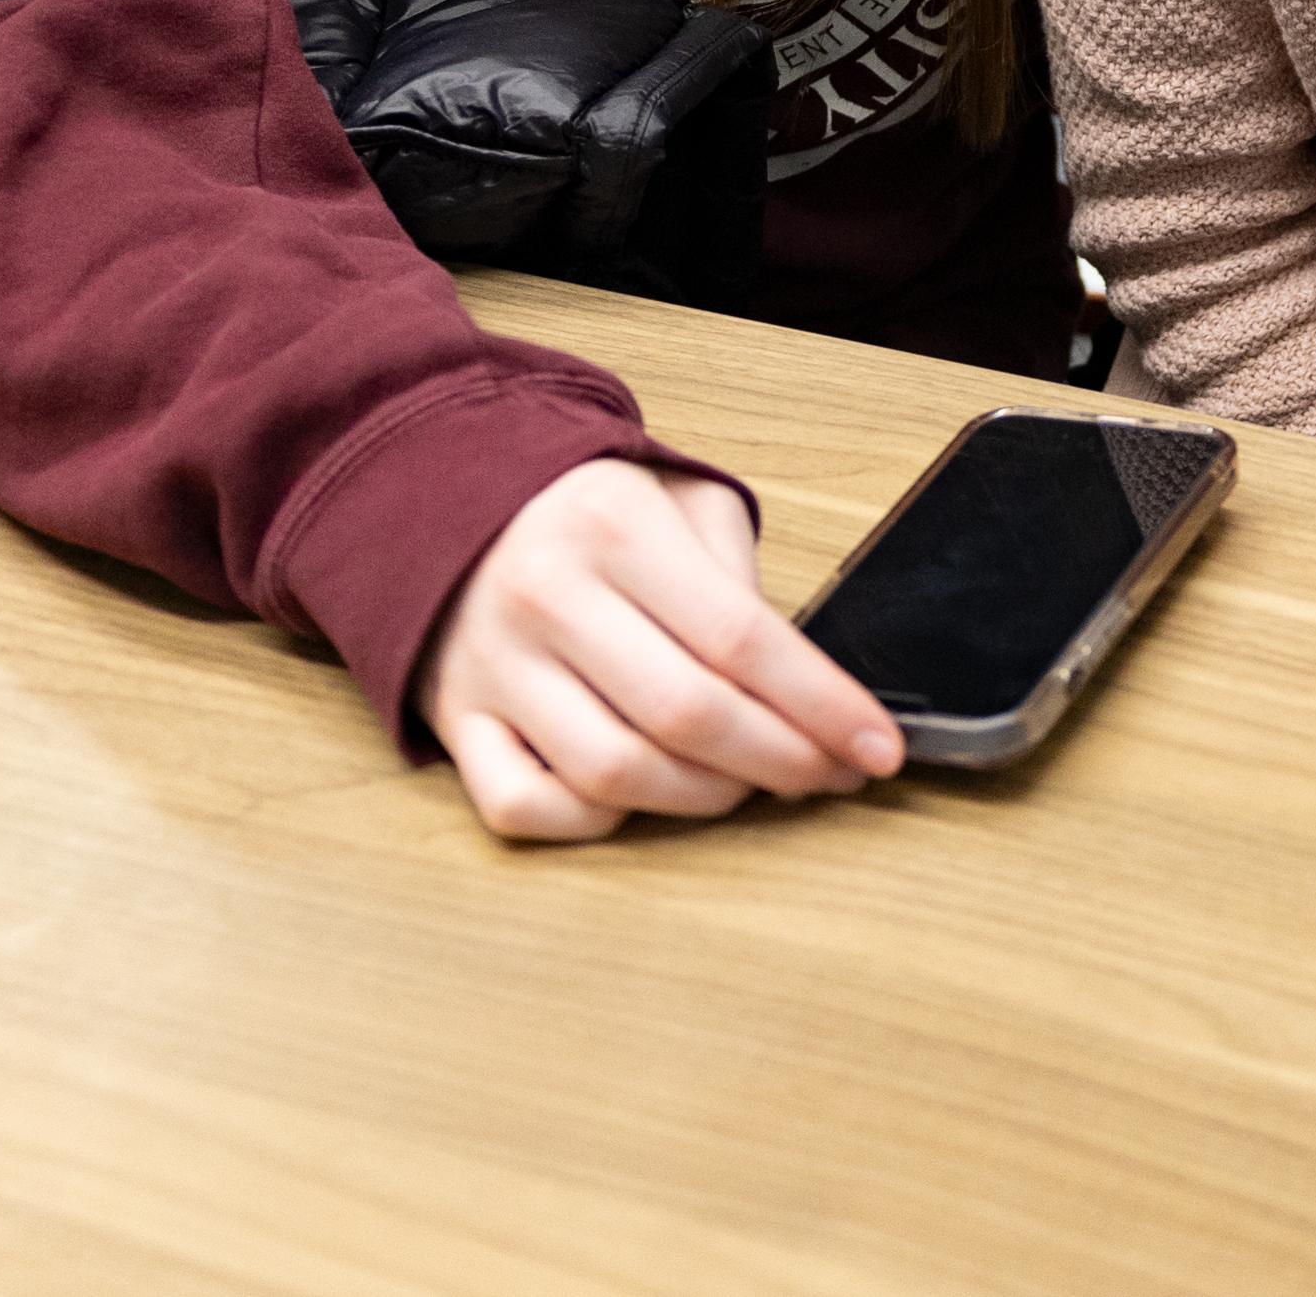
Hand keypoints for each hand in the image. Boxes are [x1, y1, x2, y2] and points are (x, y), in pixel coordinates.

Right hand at [416, 458, 903, 840]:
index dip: (822, 705)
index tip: (878, 748)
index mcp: (615, 527)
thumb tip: (804, 681)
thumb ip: (740, 576)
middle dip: (782, 760)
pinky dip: (592, 821)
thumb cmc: (585, 507)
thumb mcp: (677, 497)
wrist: (438, 494)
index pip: (741, 638)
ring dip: (702, 798)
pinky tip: (640, 798)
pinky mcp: (454, 721)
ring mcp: (494, 667)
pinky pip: (523, 806)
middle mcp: (548, 598)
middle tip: (830, 774)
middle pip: (687, 715)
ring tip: (748, 783)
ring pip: (613, 774)